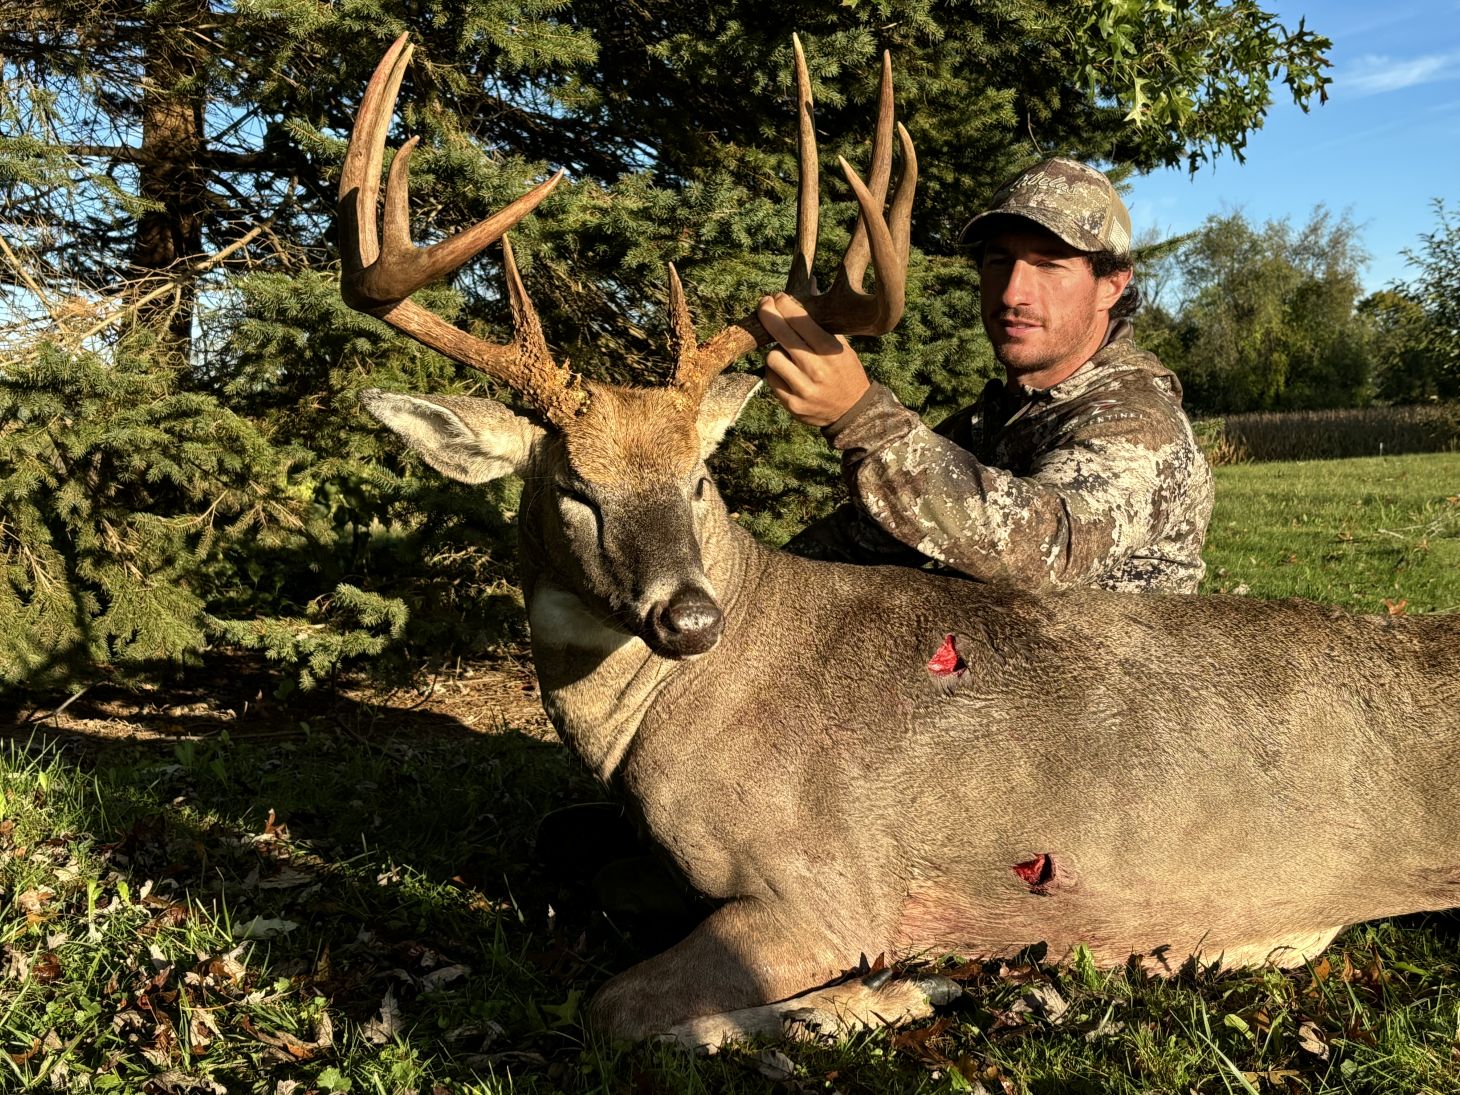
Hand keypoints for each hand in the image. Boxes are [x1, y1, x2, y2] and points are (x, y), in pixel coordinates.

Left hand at [758, 293, 870, 426]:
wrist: (853, 410)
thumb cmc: (846, 372)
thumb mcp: (842, 347)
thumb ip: (822, 323)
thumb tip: (809, 287)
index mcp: (830, 351)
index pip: (799, 320)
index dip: (784, 304)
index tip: (778, 297)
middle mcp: (816, 369)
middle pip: (780, 334)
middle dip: (768, 315)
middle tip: (764, 305)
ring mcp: (803, 388)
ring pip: (771, 357)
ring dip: (775, 350)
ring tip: (786, 352)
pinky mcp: (792, 404)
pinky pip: (771, 379)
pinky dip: (775, 371)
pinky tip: (787, 371)